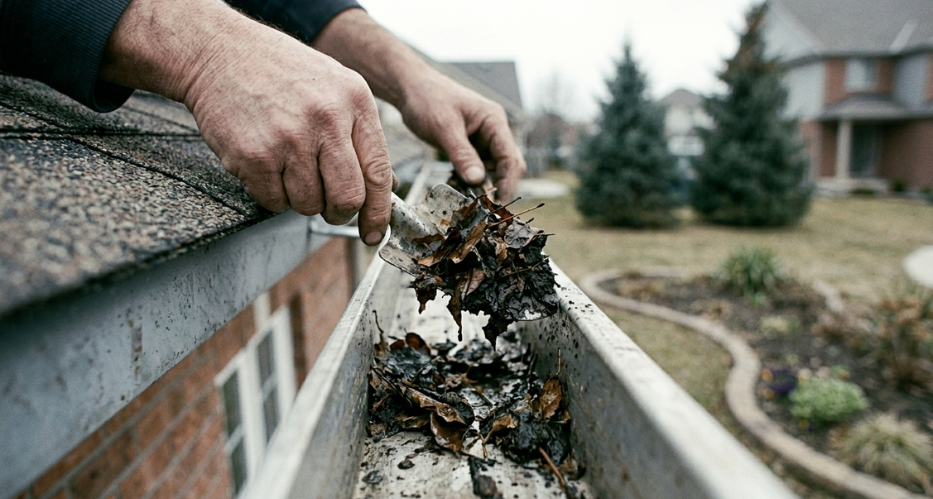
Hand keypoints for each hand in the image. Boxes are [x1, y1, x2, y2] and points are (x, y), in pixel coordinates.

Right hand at [100, 0, 393, 244]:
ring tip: (286, 165)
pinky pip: (273, 202)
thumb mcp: (335, 87)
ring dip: (299, 198)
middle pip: (347, 198)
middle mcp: (327, 119)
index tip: (374, 233)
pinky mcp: (255, 155)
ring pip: (308, 204)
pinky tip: (264, 163)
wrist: (218, 52)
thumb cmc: (280, 73)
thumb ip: (360, 134)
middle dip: (338, 212)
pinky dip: (270, 194)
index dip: (378, 212)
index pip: (378, 172)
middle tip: (327, 205)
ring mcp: (290, 138)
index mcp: (355, 101)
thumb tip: (383, 187)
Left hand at [398, 74, 526, 202]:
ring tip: (469, 199)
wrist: (410, 88)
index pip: (510, 157)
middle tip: (485, 206)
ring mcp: (482, 138)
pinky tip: (460, 188)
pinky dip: (471, 180)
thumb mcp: (444, 128)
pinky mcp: (469, 146)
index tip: (497, 202)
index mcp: (494, 121)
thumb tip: (477, 180)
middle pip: (507, 165)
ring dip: (483, 185)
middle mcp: (493, 130)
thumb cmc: (427, 98)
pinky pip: (477, 168)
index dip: (507, 182)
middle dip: (498, 185)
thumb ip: (462, 154)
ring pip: (492, 169)